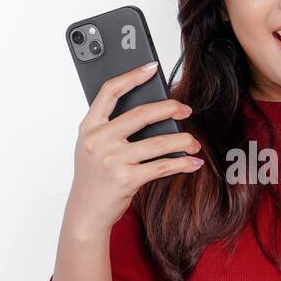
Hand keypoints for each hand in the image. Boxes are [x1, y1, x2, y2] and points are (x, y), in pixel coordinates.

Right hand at [62, 62, 201, 238]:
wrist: (85, 213)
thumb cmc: (93, 178)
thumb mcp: (93, 147)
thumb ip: (111, 128)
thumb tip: (151, 111)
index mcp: (89, 127)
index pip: (110, 91)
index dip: (132, 76)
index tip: (152, 68)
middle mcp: (99, 140)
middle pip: (141, 114)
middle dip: (169, 108)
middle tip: (186, 109)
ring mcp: (112, 159)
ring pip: (158, 143)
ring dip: (182, 141)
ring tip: (194, 143)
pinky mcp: (126, 179)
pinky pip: (162, 167)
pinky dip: (181, 164)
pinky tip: (192, 163)